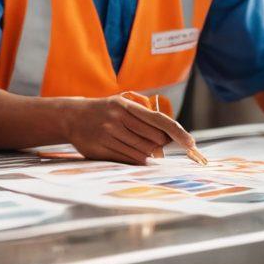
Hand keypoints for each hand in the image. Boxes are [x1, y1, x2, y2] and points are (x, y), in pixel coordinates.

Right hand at [61, 95, 199, 164]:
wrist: (72, 117)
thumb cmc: (104, 111)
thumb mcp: (122, 104)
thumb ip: (144, 116)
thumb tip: (168, 138)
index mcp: (125, 106)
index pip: (159, 120)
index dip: (178, 132)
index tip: (191, 143)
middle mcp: (116, 119)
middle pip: (154, 140)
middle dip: (160, 145)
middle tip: (155, 143)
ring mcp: (107, 134)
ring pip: (143, 152)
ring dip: (148, 154)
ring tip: (137, 145)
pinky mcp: (100, 149)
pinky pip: (129, 160)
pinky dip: (136, 159)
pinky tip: (130, 152)